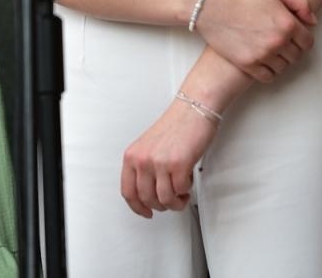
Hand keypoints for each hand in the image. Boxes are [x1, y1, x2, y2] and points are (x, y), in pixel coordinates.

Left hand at [120, 99, 217, 217]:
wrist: (193, 109)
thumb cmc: (175, 126)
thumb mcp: (148, 147)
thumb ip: (143, 168)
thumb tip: (147, 193)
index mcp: (132, 155)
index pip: (128, 191)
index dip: (137, 207)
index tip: (145, 212)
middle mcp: (143, 159)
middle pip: (146, 199)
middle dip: (161, 205)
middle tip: (170, 201)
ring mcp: (160, 162)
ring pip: (164, 199)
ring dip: (175, 202)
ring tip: (181, 194)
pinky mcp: (178, 164)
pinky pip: (180, 191)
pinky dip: (185, 192)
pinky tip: (187, 184)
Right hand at [195, 0, 315, 81]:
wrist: (212, 6)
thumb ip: (299, 2)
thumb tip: (312, 21)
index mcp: (287, 24)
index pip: (308, 42)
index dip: (302, 40)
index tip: (295, 38)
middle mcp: (278, 41)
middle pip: (296, 56)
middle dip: (291, 50)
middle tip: (280, 43)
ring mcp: (263, 55)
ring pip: (283, 68)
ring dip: (280, 61)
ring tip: (270, 51)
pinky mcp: (248, 64)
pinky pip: (268, 77)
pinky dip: (268, 72)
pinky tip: (262, 61)